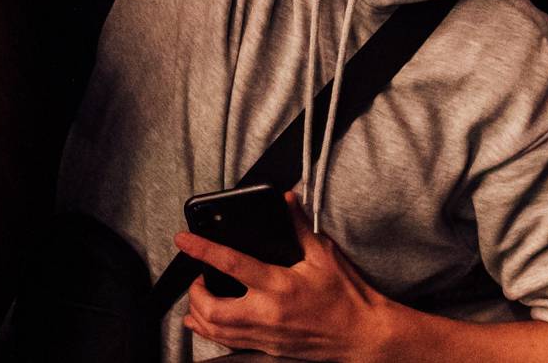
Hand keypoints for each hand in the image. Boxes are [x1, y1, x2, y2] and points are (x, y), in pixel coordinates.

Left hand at [176, 192, 393, 358]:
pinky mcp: (269, 348)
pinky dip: (211, 331)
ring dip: (199, 313)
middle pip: (213, 309)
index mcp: (280, 286)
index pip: (230, 264)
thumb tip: (287, 200)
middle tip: (197, 276)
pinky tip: (204, 321)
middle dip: (195, 292)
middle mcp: (268, 314)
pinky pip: (230, 343)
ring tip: (198, 296)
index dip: (202, 249)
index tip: (183, 239)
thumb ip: (299, 226)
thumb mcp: (325, 255)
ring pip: (217, 330)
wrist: (364, 336)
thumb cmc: (348, 297)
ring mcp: (266, 335)